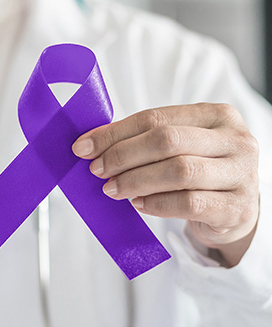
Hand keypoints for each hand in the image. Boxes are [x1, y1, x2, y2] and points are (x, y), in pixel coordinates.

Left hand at [72, 103, 258, 266]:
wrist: (235, 211)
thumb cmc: (199, 171)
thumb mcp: (179, 148)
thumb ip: (143, 140)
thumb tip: (90, 143)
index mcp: (216, 115)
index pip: (156, 118)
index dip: (115, 133)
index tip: (84, 147)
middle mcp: (235, 140)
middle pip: (167, 141)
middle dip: (123, 155)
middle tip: (97, 170)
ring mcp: (241, 174)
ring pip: (178, 171)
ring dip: (135, 180)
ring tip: (112, 189)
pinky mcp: (236, 207)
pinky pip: (189, 203)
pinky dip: (157, 204)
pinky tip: (139, 204)